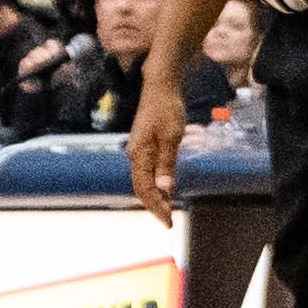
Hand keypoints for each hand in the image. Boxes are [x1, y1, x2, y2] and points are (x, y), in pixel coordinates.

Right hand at [127, 77, 187, 216]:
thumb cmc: (167, 109)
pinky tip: (166, 190)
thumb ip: (167, 164)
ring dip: (155, 196)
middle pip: (141, 188)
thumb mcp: (172, 136)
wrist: (160, 86)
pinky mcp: (144, 146)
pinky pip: (147, 171)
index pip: (145, 188)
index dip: (156, 206)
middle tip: (169, 220)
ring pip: (143, 180)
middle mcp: (135, 155)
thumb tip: (164, 189)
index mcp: (139, 154)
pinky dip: (156, 183)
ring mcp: (138, 150)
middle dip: (154, 205)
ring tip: (168, 210)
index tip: (168, 220)